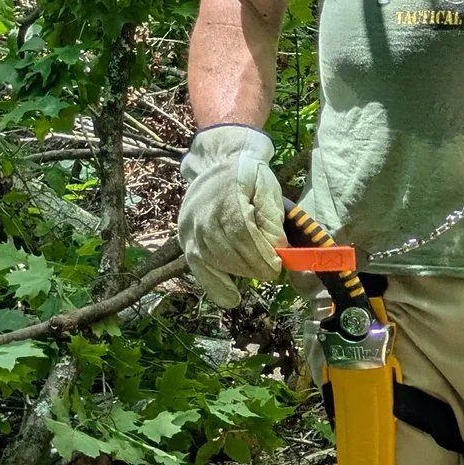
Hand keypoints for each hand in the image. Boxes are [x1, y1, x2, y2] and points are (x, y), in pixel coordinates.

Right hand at [176, 125, 284, 307]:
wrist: (218, 166)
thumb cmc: (250, 179)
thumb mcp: (268, 188)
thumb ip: (272, 217)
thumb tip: (277, 248)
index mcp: (225, 195)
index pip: (240, 233)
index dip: (259, 254)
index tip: (277, 266)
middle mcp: (202, 213)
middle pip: (227, 250)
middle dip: (253, 266)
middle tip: (272, 271)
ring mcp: (190, 228)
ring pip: (214, 261)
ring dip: (239, 273)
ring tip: (257, 272)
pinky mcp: (186, 240)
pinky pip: (198, 268)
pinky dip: (215, 286)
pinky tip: (231, 298)